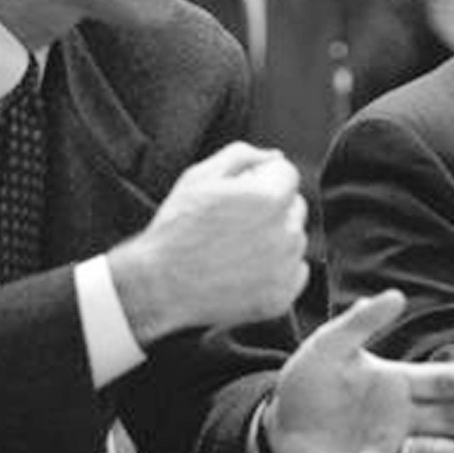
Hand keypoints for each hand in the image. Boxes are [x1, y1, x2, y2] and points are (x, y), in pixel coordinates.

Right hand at [109, 143, 306, 343]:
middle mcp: (285, 233)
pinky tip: (244, 268)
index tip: (239, 193)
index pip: (287, 174)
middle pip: (293, 206)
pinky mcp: (281, 297)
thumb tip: (273, 156)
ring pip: (294, 240)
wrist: (159, 285)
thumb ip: (242, 155)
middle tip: (233, 221)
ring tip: (235, 247)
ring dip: (275, 238)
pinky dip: (276, 270)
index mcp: (270, 199)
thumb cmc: (176, 229)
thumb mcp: (200, 176)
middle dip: (270, 207)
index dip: (260, 178)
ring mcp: (285, 269)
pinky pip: (294, 272)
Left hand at [265, 290, 453, 452]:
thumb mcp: (329, 345)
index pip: (440, 380)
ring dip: (440, 452)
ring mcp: (394, 448)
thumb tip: (396, 295)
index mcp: (401, 382)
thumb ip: (361, 322)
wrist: (280, 423)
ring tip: (419, 446)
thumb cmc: (311, 379)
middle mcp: (407, 416)